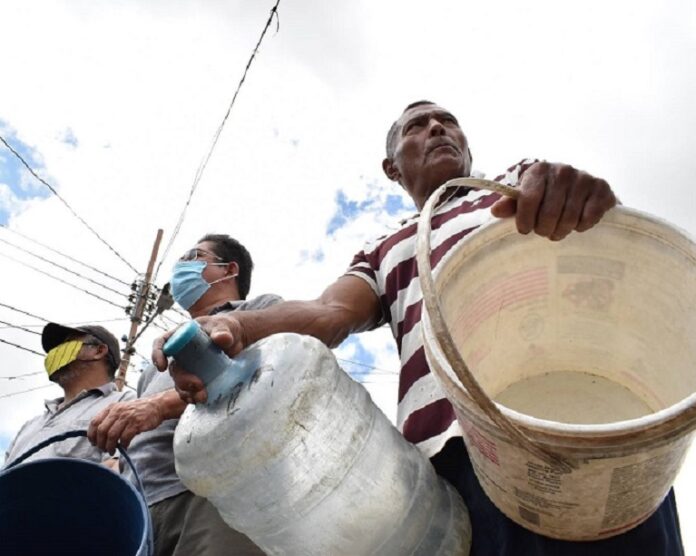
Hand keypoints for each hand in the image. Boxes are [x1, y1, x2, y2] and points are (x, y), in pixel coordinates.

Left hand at [88, 398, 164, 453]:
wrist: (156, 406)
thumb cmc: (137, 410)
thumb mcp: (121, 409)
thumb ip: (110, 418)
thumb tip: (99, 436)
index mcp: (111, 408)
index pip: (94, 422)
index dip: (92, 435)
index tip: (94, 443)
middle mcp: (118, 411)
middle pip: (102, 430)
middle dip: (100, 443)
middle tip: (103, 450)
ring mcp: (127, 417)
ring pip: (112, 435)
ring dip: (110, 446)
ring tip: (112, 451)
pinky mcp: (136, 423)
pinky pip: (125, 437)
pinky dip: (123, 445)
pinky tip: (124, 447)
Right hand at [152, 314, 246, 404]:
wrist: (237, 339)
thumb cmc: (226, 327)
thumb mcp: (225, 326)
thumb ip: (223, 332)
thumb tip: (222, 338)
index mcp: (182, 335)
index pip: (162, 342)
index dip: (158, 354)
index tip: (162, 367)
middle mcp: (181, 352)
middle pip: (174, 368)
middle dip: (182, 380)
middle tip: (197, 385)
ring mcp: (189, 366)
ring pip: (180, 382)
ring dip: (187, 391)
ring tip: (201, 397)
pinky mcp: (198, 376)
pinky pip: (190, 389)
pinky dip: (193, 395)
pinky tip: (200, 399)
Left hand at [491, 162, 616, 239]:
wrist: (582, 189)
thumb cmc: (547, 195)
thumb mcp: (527, 197)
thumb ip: (511, 205)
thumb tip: (495, 211)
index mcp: (539, 170)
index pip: (528, 199)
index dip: (525, 220)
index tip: (524, 230)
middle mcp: (562, 170)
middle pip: (549, 213)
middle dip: (543, 229)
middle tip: (544, 232)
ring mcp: (584, 177)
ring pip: (568, 218)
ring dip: (561, 231)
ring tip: (557, 231)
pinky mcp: (602, 188)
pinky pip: (589, 217)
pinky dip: (581, 226)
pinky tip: (577, 224)